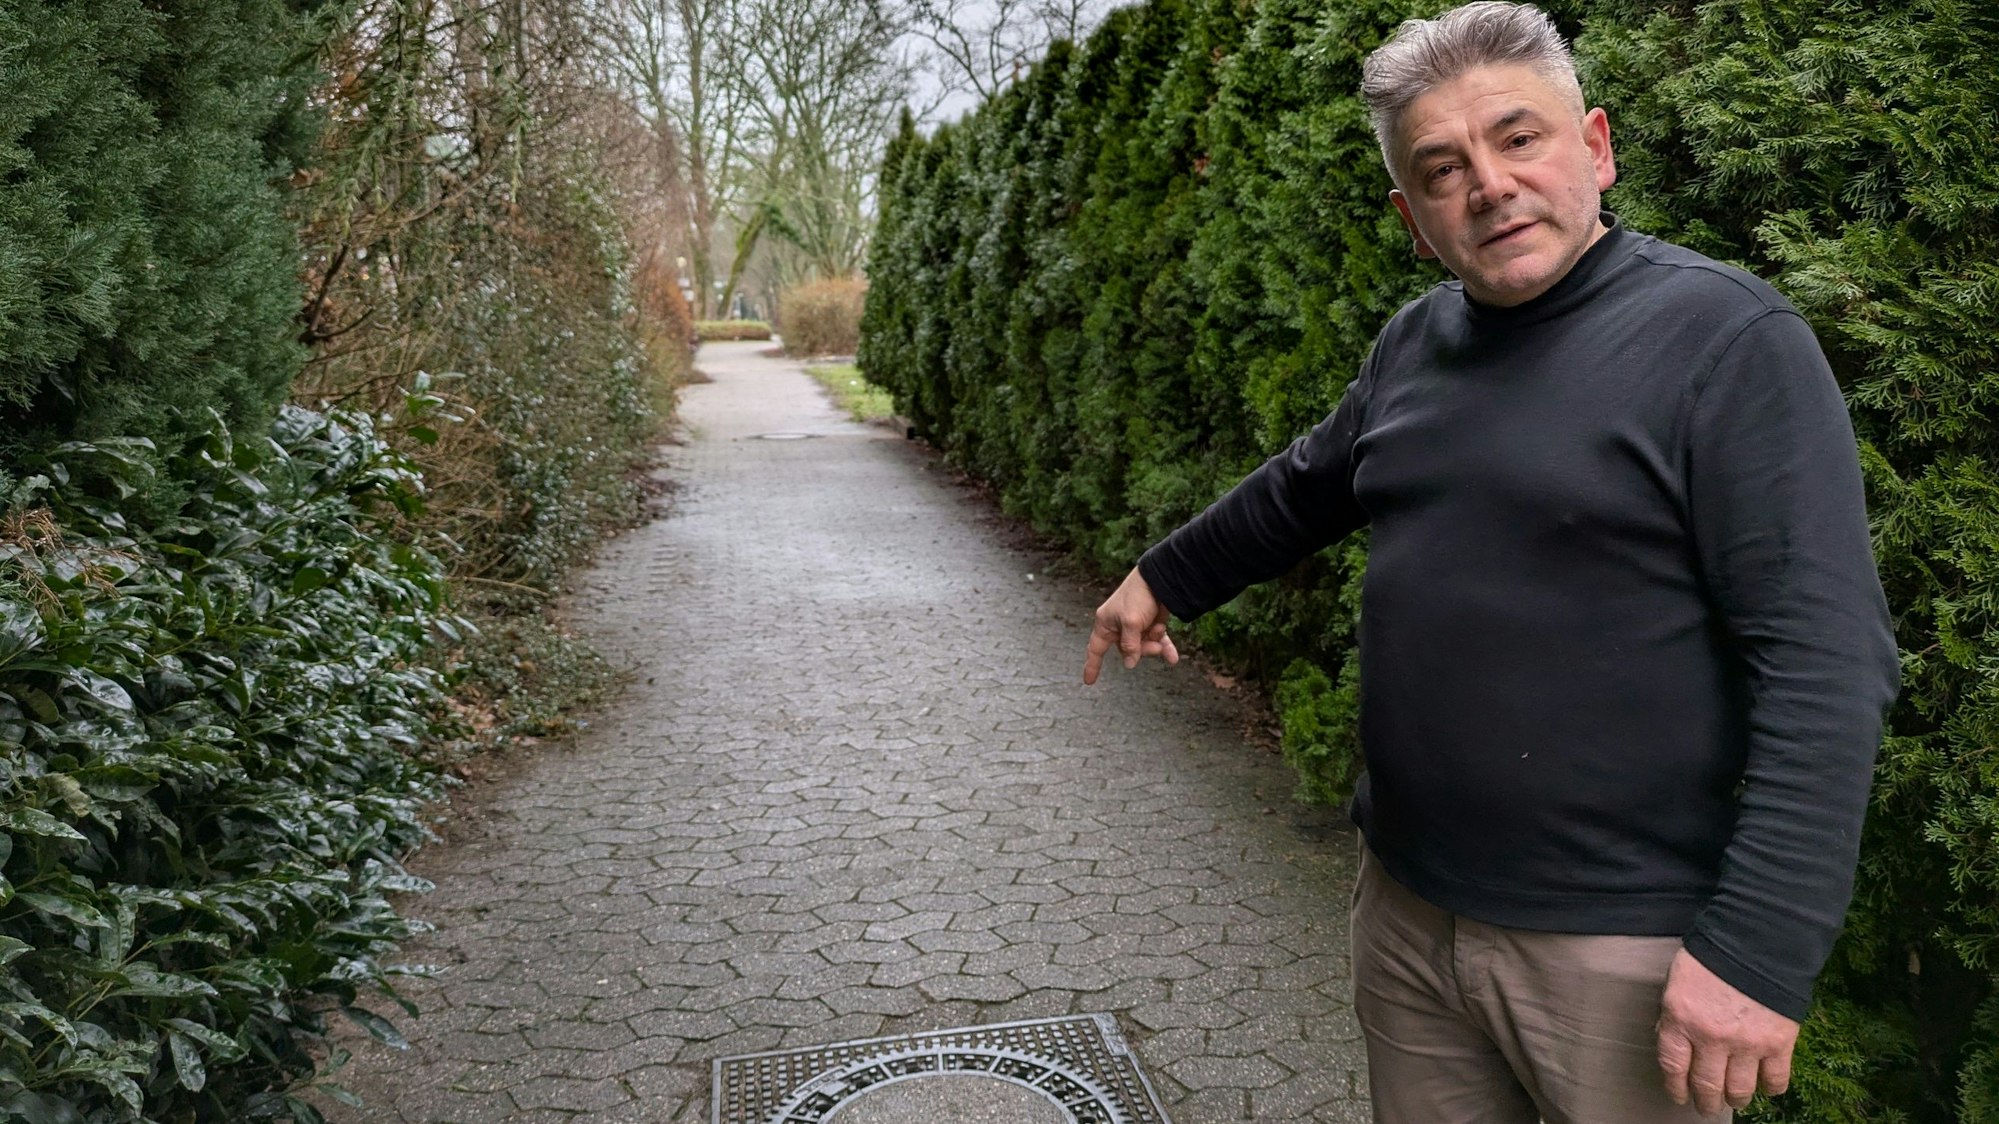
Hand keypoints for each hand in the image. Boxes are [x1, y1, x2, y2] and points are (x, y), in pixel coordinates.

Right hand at [1083, 567, 1179, 683]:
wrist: (1160, 579)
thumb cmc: (1138, 596)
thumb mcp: (1131, 622)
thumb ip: (1129, 645)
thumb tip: (1129, 664)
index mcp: (1106, 623)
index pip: (1095, 649)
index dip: (1092, 665)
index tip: (1089, 681)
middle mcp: (1119, 626)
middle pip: (1127, 651)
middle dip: (1142, 650)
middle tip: (1153, 645)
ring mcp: (1136, 626)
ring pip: (1144, 647)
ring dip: (1155, 645)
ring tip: (1161, 636)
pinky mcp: (1151, 624)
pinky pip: (1157, 641)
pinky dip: (1165, 647)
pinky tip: (1173, 658)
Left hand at [1657, 947, 1798, 1115]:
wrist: (1758, 940)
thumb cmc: (1711, 956)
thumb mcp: (1677, 982)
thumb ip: (1674, 1015)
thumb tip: (1673, 1042)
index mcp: (1681, 1019)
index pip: (1673, 1067)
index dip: (1676, 1087)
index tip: (1679, 1095)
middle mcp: (1712, 1038)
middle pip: (1707, 1085)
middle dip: (1705, 1101)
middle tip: (1706, 1106)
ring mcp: (1747, 1043)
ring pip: (1740, 1089)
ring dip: (1735, 1099)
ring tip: (1734, 1099)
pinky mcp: (1779, 1043)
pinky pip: (1775, 1079)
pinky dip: (1771, 1089)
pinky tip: (1766, 1087)